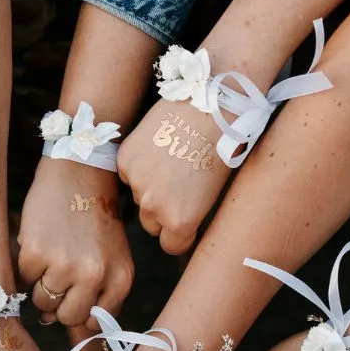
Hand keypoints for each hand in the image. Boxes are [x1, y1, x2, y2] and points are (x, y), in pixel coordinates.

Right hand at [18, 159, 133, 327]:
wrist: (79, 171)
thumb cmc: (94, 216)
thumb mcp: (110, 256)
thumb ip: (95, 295)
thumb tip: (59, 331)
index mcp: (120, 278)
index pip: (96, 322)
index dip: (81, 311)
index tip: (74, 296)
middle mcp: (96, 275)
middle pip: (67, 318)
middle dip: (59, 303)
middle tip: (60, 274)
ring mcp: (65, 266)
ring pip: (43, 303)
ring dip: (41, 284)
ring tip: (51, 256)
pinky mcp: (37, 254)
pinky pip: (24, 280)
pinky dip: (27, 267)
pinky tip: (40, 243)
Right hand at [116, 99, 228, 254]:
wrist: (210, 105)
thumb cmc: (224, 147)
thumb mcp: (214, 193)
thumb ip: (190, 214)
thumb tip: (178, 224)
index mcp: (181, 220)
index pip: (170, 245)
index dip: (180, 235)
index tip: (187, 222)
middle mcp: (155, 207)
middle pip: (151, 224)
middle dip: (162, 212)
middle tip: (180, 187)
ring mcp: (137, 183)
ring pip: (139, 198)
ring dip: (151, 187)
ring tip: (171, 161)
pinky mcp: (125, 160)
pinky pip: (129, 175)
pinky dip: (140, 166)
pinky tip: (158, 147)